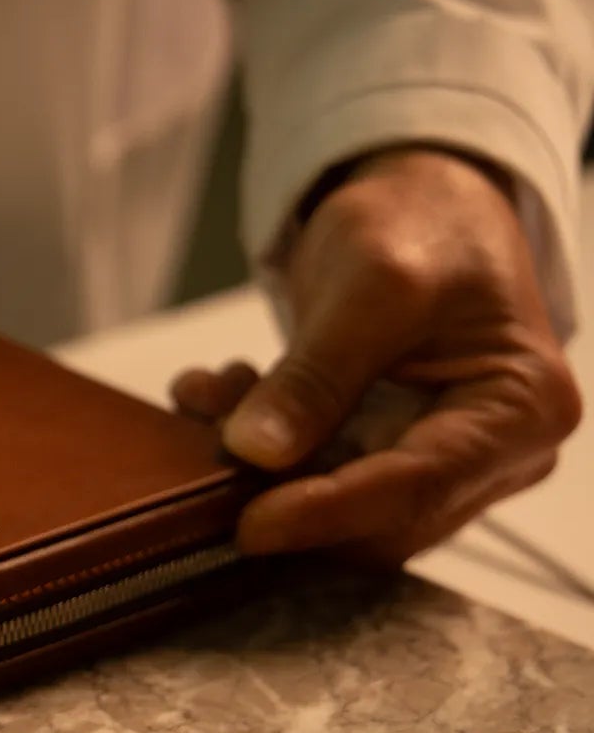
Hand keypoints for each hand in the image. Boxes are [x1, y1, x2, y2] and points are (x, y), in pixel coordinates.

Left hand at [171, 147, 580, 565]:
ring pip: (334, 510)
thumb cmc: (423, 228)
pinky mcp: (384, 461)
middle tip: (208, 440)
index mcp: (523, 409)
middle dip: (284, 489)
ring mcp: (440, 465)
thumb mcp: (371, 283)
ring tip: (211, 398)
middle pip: (379, 520)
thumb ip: (317, 373)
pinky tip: (217, 398)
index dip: (330, 513)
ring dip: (258, 469)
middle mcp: (495, 456)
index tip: (250, 526)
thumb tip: (255, 452)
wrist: (421, 207)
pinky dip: (257, 451)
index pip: (421, 488)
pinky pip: (312, 484)